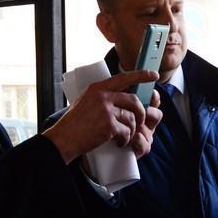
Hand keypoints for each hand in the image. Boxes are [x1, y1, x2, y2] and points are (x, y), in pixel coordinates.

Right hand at [44, 70, 159, 163]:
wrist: (64, 138)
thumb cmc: (74, 123)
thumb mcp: (86, 101)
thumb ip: (102, 96)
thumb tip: (122, 98)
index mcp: (98, 88)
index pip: (124, 77)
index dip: (141, 75)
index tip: (153, 75)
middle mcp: (103, 96)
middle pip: (134, 100)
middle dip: (141, 112)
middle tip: (140, 121)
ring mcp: (106, 110)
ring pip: (132, 117)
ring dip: (132, 129)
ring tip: (124, 136)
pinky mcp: (108, 125)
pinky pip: (126, 131)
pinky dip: (125, 139)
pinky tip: (119, 142)